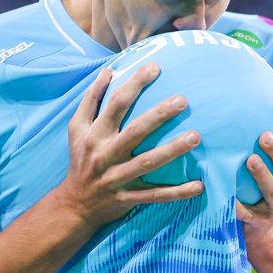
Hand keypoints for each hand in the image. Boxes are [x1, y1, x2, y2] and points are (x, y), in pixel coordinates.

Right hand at [58, 64, 203, 228]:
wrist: (73, 205)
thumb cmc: (80, 159)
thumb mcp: (76, 128)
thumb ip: (91, 98)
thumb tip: (108, 70)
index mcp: (95, 134)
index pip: (116, 104)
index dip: (134, 84)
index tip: (155, 68)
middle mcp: (106, 154)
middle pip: (135, 131)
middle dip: (158, 115)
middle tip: (183, 100)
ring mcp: (118, 178)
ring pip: (147, 163)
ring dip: (172, 150)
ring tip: (196, 137)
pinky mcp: (128, 197)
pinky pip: (155, 195)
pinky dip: (177, 193)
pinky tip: (199, 186)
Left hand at [237, 97, 272, 234]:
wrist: (261, 228)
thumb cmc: (261, 183)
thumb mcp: (272, 162)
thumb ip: (269, 135)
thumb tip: (255, 92)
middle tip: (264, 135)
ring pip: (272, 190)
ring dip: (262, 174)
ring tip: (250, 159)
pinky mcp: (259, 222)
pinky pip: (247, 213)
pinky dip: (237, 206)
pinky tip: (226, 196)